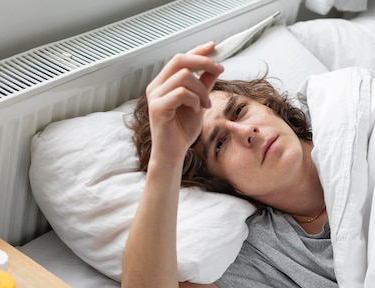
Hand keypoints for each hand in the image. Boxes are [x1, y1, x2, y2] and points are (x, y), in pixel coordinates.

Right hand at [145, 42, 223, 166]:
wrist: (173, 154)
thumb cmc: (182, 130)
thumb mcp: (198, 102)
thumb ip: (204, 84)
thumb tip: (215, 67)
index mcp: (163, 83)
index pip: (180, 59)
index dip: (198, 50)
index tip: (214, 46)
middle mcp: (155, 87)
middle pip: (179, 60)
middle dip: (203, 62)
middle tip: (219, 69)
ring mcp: (154, 97)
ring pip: (184, 77)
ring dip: (202, 90)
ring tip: (206, 105)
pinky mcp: (157, 108)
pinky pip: (181, 93)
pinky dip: (194, 99)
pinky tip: (197, 110)